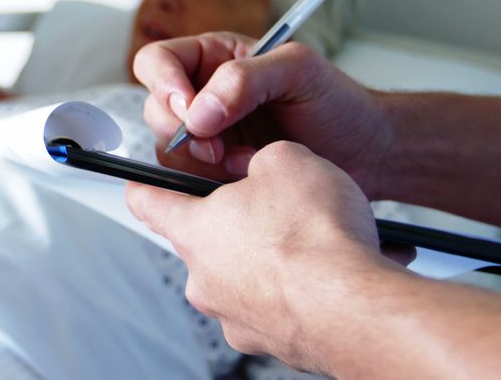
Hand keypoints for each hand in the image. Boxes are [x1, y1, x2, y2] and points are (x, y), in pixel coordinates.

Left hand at [126, 141, 396, 372]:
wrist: (356, 308)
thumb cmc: (315, 238)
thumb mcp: (285, 159)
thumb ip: (262, 158)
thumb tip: (265, 168)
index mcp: (194, 231)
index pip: (147, 202)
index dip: (145, 185)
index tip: (144, 182)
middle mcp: (205, 280)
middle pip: (209, 240)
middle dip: (242, 219)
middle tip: (278, 204)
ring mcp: (237, 317)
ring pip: (250, 275)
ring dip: (279, 256)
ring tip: (322, 240)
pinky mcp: (276, 343)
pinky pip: (287, 305)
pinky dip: (309, 288)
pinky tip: (342, 270)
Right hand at [133, 32, 391, 198]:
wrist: (366, 152)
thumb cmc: (338, 103)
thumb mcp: (299, 70)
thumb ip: (245, 78)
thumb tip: (199, 109)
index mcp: (216, 57)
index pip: (158, 61)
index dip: (163, 84)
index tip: (190, 109)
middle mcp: (204, 94)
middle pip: (156, 108)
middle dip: (182, 132)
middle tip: (216, 145)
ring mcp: (209, 135)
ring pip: (168, 148)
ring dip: (201, 160)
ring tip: (244, 160)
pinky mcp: (217, 170)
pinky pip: (188, 178)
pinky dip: (213, 181)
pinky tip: (248, 173)